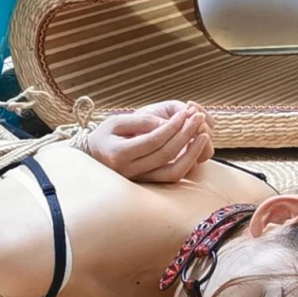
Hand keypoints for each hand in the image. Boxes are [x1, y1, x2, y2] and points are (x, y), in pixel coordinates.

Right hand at [87, 102, 213, 182]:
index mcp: (120, 154)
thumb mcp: (115, 122)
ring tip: (203, 134)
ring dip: (192, 153)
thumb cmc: (104, 136)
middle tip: (198, 117)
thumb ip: (140, 122)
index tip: (185, 112)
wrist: (93, 158)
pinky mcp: (149, 184)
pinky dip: (187, 163)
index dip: (173, 125)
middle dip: (186, 134)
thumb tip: (167, 123)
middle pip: (166, 154)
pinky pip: (172, 177)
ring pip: (173, 171)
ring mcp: (140, 181)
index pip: (154, 140)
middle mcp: (130, 171)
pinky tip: (196, 147)